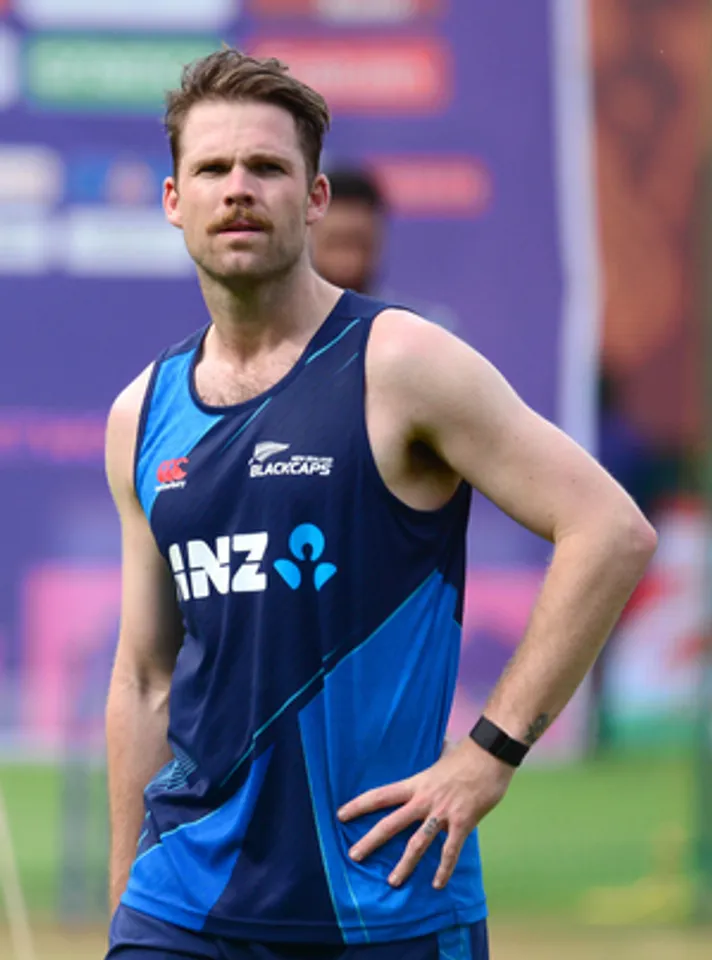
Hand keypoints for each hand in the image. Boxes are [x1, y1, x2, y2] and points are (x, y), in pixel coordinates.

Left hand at [337, 737, 514, 889]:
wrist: (490, 754)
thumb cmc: (468, 753)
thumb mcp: (443, 753)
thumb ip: (437, 755)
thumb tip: (442, 743)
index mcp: (416, 784)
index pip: (381, 795)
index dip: (359, 805)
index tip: (341, 814)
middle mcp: (424, 800)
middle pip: (390, 823)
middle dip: (371, 841)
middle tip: (353, 855)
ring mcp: (442, 813)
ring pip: (417, 843)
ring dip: (404, 864)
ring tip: (392, 881)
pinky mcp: (463, 822)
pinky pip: (450, 850)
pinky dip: (444, 869)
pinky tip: (437, 884)